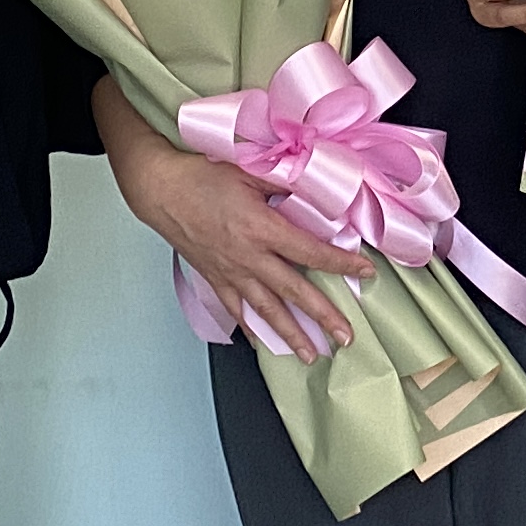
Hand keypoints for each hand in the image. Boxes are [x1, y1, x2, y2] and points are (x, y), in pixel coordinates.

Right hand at [113, 136, 367, 357]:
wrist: (161, 190)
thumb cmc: (202, 176)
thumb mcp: (249, 170)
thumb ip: (285, 182)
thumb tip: (317, 190)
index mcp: (261, 227)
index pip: (310, 252)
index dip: (340, 263)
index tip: (365, 271)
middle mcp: (248, 257)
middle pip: (294, 292)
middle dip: (323, 317)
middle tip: (345, 337)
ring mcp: (231, 272)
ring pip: (267, 310)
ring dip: (292, 335)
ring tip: (312, 355)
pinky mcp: (216, 278)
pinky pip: (238, 310)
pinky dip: (253, 329)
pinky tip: (266, 344)